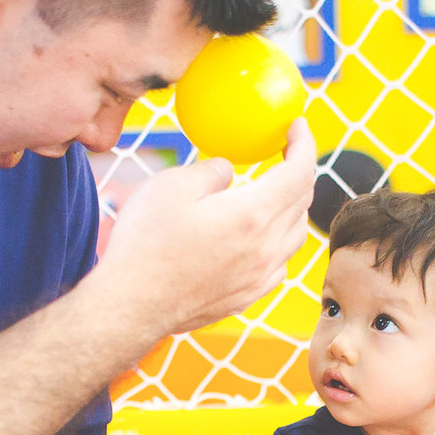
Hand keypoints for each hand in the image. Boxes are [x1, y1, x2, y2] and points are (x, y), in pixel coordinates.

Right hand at [95, 118, 314, 334]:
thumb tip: (229, 173)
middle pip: (302, 202)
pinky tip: (258, 238)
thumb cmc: (145, 245)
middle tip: (284, 155)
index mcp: (251, 215)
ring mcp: (259, 277)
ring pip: (295, 235)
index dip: (304, 145)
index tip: (297, 128)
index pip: (299, 172)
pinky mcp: (247, 297)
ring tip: (273, 194)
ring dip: (291, 208)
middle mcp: (265, 248)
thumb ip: (211, 171)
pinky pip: (279, 263)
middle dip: (298, 172)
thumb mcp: (170, 186)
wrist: (130, 306)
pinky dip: (278, 242)